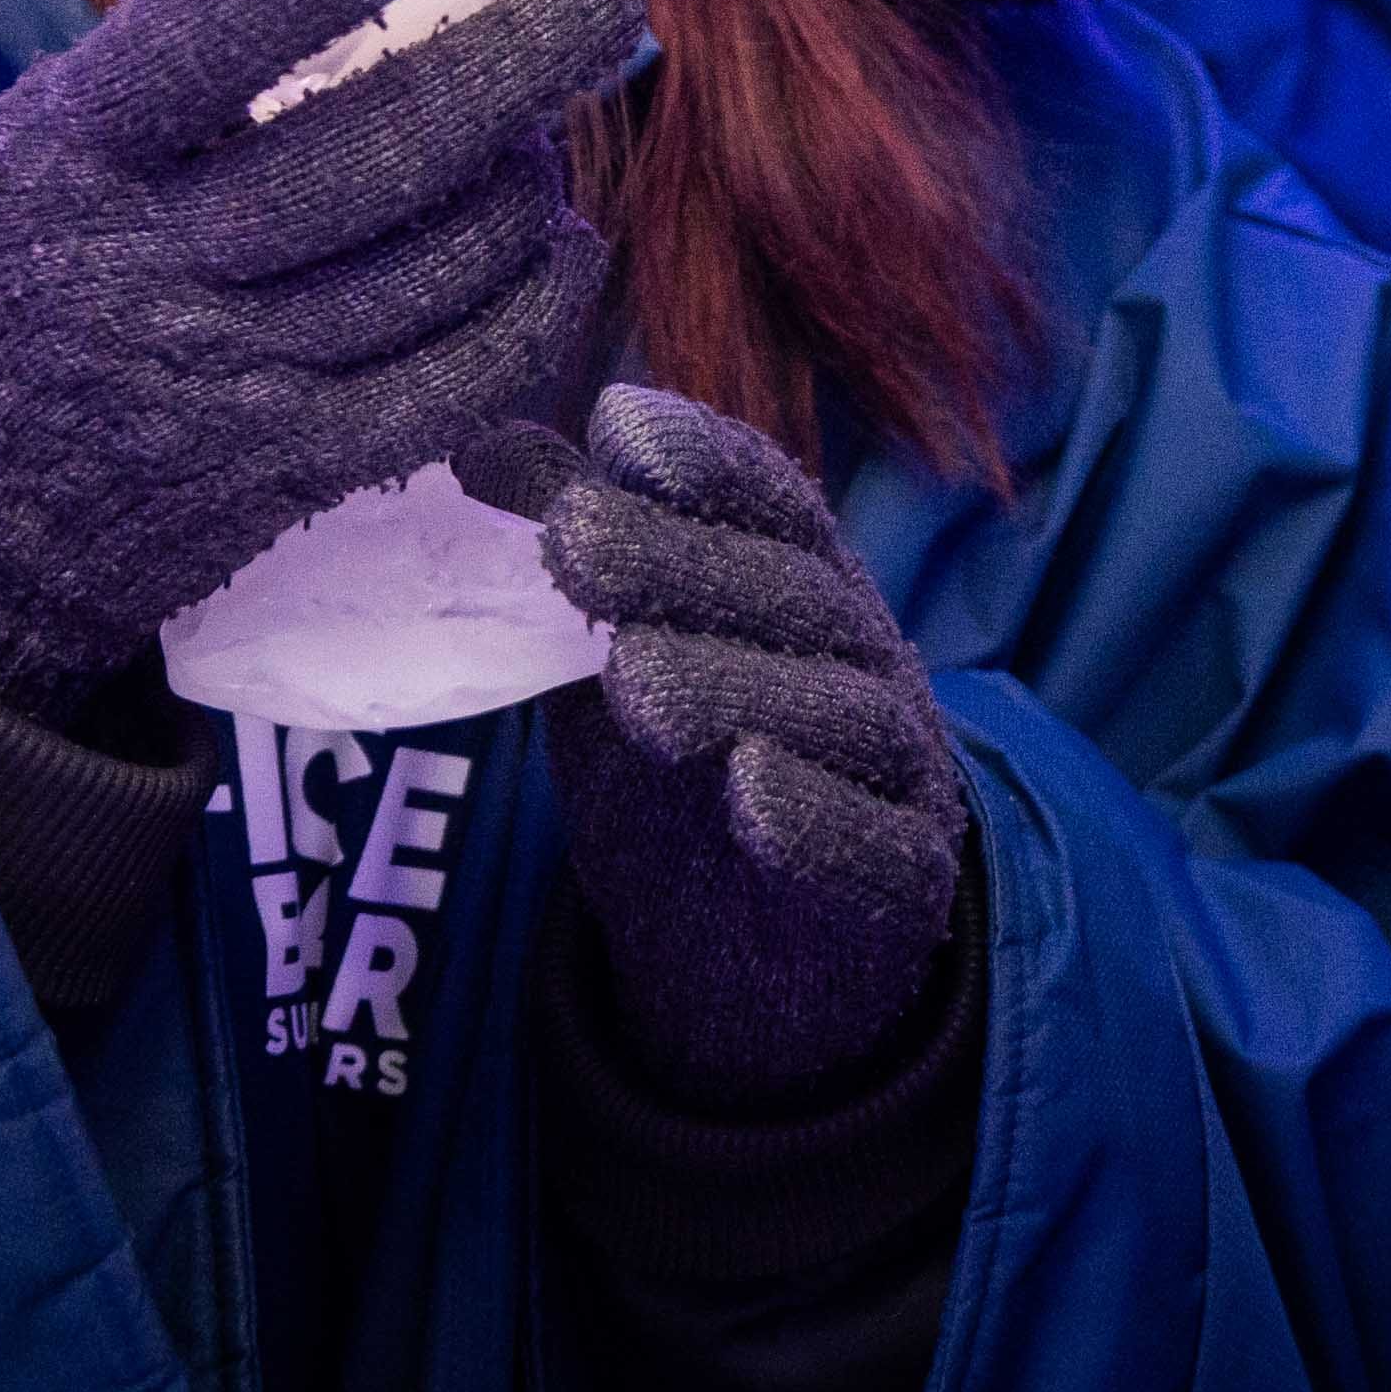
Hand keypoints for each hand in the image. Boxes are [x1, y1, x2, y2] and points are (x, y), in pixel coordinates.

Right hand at [0, 0, 648, 717]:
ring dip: (528, 182)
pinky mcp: (291, 470)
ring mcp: (226, 377)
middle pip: (380, 149)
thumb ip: (168, 74)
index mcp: (66, 154)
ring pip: (442, 261)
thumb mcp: (28, 148)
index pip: (196, 41)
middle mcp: (146, 264)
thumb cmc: (4, 281)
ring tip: (544, 132)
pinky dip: (533, 306)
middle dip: (523, 56)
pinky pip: (457, 382)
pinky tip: (555, 251)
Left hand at [468, 387, 971, 1101]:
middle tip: (573, 540)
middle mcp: (863, 661)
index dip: (702, 461)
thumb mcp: (624, 656)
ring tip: (634, 679)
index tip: (614, 428)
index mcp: (804, 589)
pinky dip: (819, 816)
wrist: (766, 963)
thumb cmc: (691, 772)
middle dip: (682, 562)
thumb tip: (484, 448)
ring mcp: (898, 769)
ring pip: (836, 713)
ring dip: (735, 685)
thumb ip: (578, 559)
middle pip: (791, 598)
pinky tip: (749, 791)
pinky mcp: (906, 882)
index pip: (769, 505)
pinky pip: (878, 844)